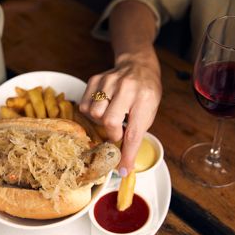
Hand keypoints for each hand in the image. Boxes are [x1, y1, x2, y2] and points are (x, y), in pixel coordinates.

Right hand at [79, 52, 161, 174]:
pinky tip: (102, 107)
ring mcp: (108, 81)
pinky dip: (91, 112)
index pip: (134, 131)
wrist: (138, 65)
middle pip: (109, 121)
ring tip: (110, 116)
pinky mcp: (95, 79)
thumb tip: (124, 162)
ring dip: (100, 122)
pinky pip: (85, 105)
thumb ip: (136, 133)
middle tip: (117, 132)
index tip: (123, 169)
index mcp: (144, 98)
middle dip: (112, 133)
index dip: (128, 154)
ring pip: (94, 113)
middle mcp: (126, 87)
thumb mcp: (149, 111)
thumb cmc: (145, 92)